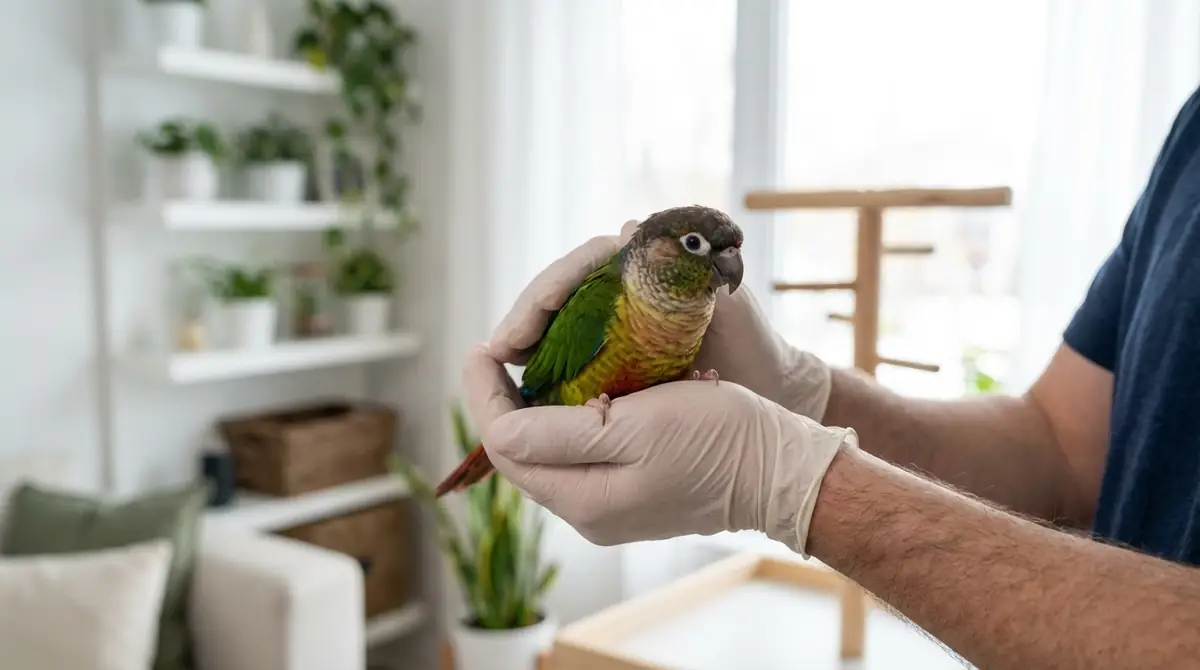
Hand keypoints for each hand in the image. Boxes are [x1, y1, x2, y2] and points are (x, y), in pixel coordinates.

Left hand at [461, 345, 857, 554]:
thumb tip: (494, 431)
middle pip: (521, 454)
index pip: (504, 445)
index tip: (481, 347)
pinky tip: (575, 391)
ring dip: (534, 410)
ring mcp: (610, 508)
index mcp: (582, 498)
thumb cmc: (714, 438)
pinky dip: (566, 422)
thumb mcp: (631, 427)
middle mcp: (588, 512)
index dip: (483, 394)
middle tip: (500, 352)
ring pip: (548, 455)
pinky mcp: (631, 495)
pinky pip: (579, 456)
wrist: (780, 469)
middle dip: (503, 402)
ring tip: (531, 365)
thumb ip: (556, 435)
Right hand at [487, 220, 833, 418]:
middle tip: (493, 358)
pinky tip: (531, 393)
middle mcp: (625, 287)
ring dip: (530, 345)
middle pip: (558, 294)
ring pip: (558, 325)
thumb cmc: (754, 348)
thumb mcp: (722, 305)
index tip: (514, 334)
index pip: (578, 269)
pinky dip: (551, 371)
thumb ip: (682, 269)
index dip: (542, 297)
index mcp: (645, 268)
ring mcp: (618, 321)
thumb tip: (626, 227)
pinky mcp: (618, 354)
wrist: (775, 391)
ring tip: (502, 375)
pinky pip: (573, 356)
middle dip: (524, 321)